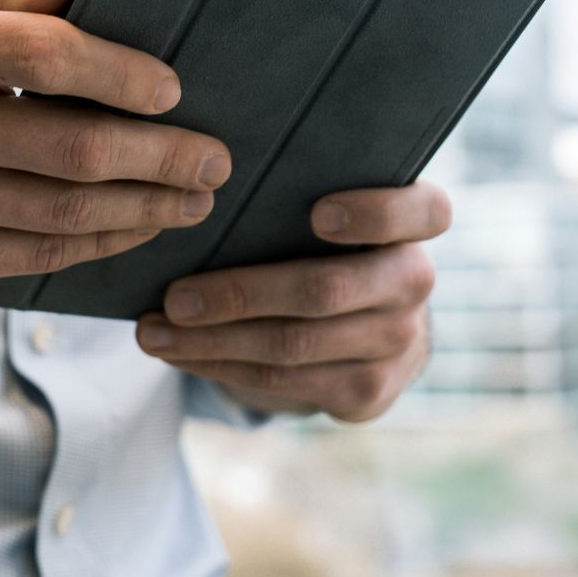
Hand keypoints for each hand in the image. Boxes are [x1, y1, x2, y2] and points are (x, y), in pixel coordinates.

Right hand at [0, 0, 232, 287]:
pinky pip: (37, 254)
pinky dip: (102, 242)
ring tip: (195, 198)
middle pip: (70, 149)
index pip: (45, 56)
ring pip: (63, 212)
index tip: (175, 90)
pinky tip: (141, 225)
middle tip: (215, 160)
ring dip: (146, 207)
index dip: (120, 74)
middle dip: (160, 157)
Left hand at [134, 180, 448, 421]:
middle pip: (327, 290)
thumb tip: (199, 184)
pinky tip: (179, 353)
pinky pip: (283, 381)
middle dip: (241, 295)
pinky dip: (219, 366)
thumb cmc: (325, 242)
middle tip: (175, 296)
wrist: (366, 323)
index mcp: (416, 223)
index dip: (375, 215)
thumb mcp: (327, 206)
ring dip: (212, 342)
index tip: (317, 214)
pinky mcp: (367, 393)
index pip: (424, 212)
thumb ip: (296, 190)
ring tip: (153, 332)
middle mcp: (415, 283)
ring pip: (293, 345)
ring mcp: (396, 344)